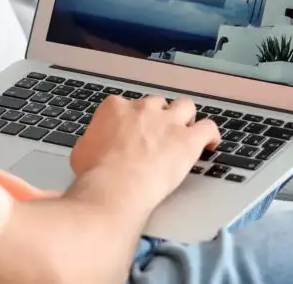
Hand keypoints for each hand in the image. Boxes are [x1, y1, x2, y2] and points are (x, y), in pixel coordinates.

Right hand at [69, 95, 219, 210]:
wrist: (115, 188)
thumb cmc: (96, 174)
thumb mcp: (82, 151)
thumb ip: (92, 141)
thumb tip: (93, 145)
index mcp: (115, 108)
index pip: (127, 105)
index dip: (131, 120)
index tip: (132, 133)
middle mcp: (143, 109)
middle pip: (156, 104)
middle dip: (158, 117)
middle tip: (157, 135)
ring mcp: (167, 122)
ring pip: (185, 106)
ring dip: (185, 117)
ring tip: (185, 132)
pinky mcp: (187, 140)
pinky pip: (208, 127)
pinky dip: (210, 134)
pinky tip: (209, 143)